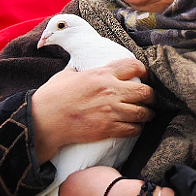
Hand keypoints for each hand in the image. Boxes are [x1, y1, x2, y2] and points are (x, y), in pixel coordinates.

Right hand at [31, 58, 152, 162]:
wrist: (44, 121)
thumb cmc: (53, 97)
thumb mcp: (67, 75)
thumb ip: (79, 70)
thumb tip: (78, 69)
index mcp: (102, 74)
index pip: (134, 66)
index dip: (143, 70)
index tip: (144, 76)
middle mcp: (111, 91)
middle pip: (146, 92)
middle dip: (151, 96)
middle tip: (149, 99)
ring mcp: (111, 111)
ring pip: (143, 112)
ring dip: (147, 114)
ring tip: (146, 115)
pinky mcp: (109, 128)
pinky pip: (133, 129)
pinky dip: (137, 128)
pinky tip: (134, 127)